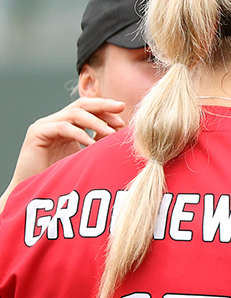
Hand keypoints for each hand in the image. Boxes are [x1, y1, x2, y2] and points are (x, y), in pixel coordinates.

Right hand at [9, 98, 126, 187]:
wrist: (39, 193)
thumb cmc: (65, 178)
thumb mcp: (88, 157)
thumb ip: (101, 144)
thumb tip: (125, 135)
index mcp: (70, 126)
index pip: (90, 109)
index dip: (107, 110)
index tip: (125, 118)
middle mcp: (57, 122)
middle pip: (82, 105)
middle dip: (103, 105)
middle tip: (121, 107)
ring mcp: (46, 125)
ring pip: (74, 114)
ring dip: (96, 122)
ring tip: (111, 134)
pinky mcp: (37, 133)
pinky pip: (62, 127)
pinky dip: (80, 134)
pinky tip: (93, 144)